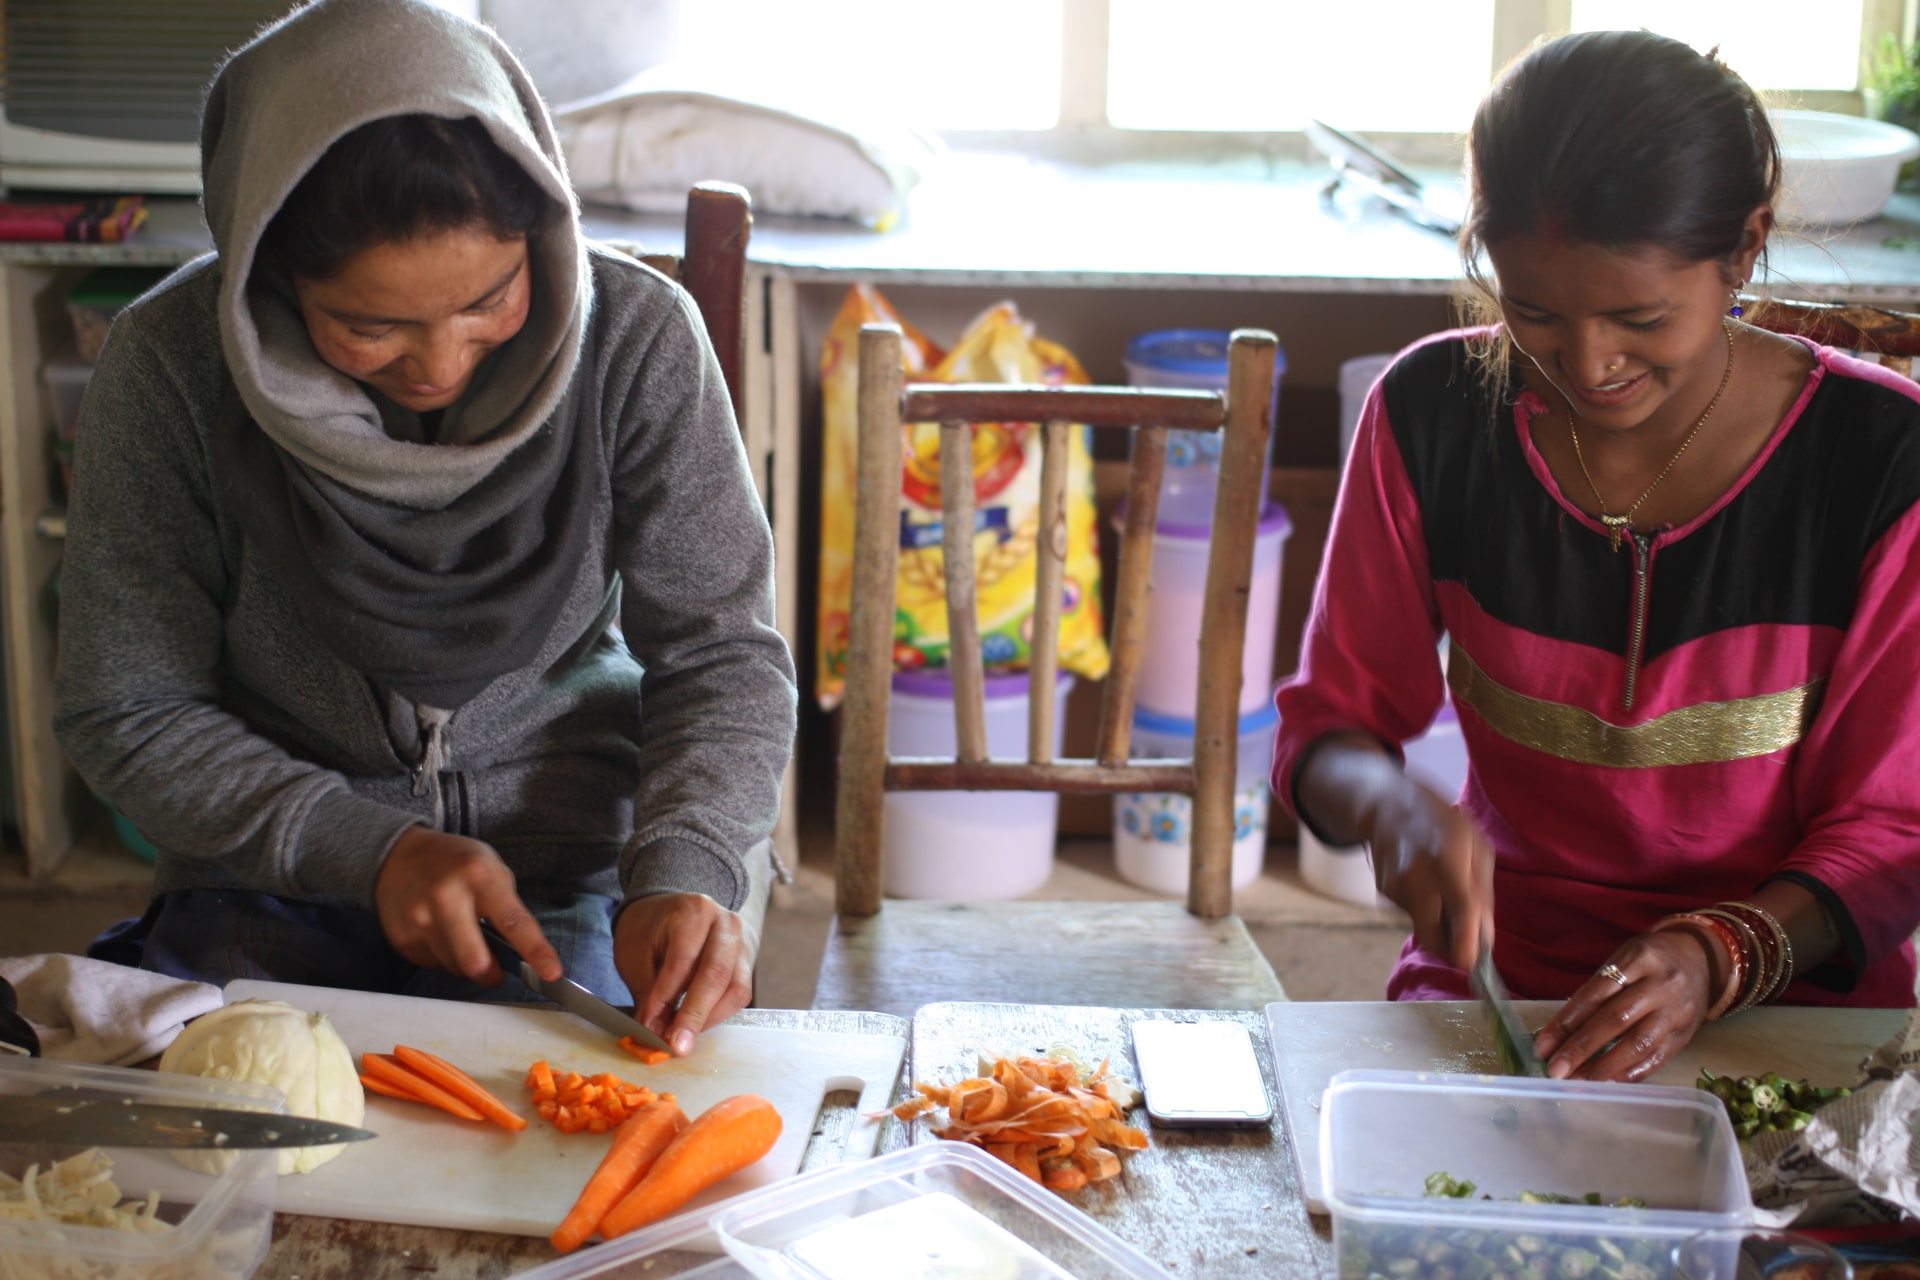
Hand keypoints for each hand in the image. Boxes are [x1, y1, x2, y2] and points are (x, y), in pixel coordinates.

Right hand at [373, 826, 562, 985]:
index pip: (514, 922)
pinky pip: (434, 965)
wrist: (400, 856)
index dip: (536, 951)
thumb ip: (508, 907)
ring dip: (467, 964)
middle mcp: (447, 897)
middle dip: (492, 974)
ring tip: (463, 937)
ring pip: (456, 968)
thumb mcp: (491, 868)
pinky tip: (441, 934)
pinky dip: (445, 958)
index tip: (552, 973)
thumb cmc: (457, 864)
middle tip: (497, 970)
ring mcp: (420, 919)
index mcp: (479, 876)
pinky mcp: (402, 937)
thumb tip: (522, 953)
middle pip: (476, 961)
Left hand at [613, 893, 754, 1056]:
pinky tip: (695, 1024)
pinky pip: (739, 994)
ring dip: (708, 1018)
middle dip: (694, 1015)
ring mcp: (741, 943)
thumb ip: (648, 992)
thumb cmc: (648, 931)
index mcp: (693, 911)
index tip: (649, 1028)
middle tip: (676, 1045)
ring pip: (735, 989)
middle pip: (716, 975)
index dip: (665, 999)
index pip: (682, 962)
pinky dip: (717, 1014)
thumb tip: (656, 1032)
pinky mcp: (745, 962)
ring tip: (682, 1037)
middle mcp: (725, 924)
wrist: (666, 911)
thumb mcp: (635, 954)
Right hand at [1366, 780, 1493, 971]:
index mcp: (1448, 858)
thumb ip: (1482, 892)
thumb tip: (1485, 938)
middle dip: (1450, 951)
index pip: (1461, 911)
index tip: (1474, 965)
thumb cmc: (1440, 821)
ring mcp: (1395, 886)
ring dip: (1438, 923)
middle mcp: (1416, 876)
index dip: (1467, 945)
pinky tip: (1423, 883)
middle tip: (1465, 945)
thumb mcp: (1476, 843)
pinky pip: (1411, 914)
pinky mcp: (1383, 893)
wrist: (1384, 805)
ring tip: (1442, 891)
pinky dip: (1423, 909)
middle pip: (1432, 938)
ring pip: (1423, 928)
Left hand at [1532, 929, 1714, 1081]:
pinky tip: (1608, 1082)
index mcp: (1637, 959)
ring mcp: (1677, 1011)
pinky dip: (1630, 1073)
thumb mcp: (1621, 961)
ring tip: (1578, 1080)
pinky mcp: (1686, 1035)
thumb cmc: (1648, 962)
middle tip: (1555, 1070)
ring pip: (1638, 1043)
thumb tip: (1559, 1033)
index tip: (1543, 1046)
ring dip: (1603, 1066)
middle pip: (1615, 1020)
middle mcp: (1661, 985)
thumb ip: (1595, 992)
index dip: (1566, 1022)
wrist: (1700, 960)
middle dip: (1581, 1048)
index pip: (1594, 995)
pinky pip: (1657, 1058)